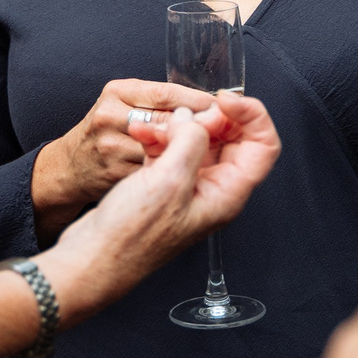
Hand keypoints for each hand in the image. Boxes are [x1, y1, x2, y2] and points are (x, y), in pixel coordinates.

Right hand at [35, 94, 282, 321]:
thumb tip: (195, 116)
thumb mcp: (169, 181)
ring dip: (178, 124)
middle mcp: (214, 188)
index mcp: (227, 193)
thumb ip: (191, 140)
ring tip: (151, 125)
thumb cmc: (131, 235)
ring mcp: (189, 185)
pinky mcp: (164, 182)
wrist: (93, 257)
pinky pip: (172, 147)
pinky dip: (159, 135)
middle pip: (232, 138)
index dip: (252, 116)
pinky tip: (141, 133)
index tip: (225, 99)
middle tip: (184, 112)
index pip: (264, 145)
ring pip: (198, 139)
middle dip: (208, 117)